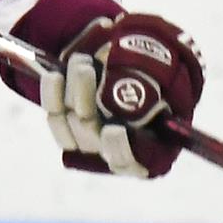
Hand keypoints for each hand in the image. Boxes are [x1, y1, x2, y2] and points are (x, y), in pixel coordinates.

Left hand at [41, 13, 204, 178]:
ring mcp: (87, 140)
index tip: (115, 129)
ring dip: (72, 88)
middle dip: (86, 98)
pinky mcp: (66, 127)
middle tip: (86, 68)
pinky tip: (54, 74)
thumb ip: (162, 91)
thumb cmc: (161, 84)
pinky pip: (55, 114)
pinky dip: (51, 92)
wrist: (141, 74)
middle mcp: (112, 152)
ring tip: (80, 62)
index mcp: (148, 153)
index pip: (127, 161)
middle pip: (92, 133)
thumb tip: (150, 86)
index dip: (119, 148)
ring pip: (71, 119)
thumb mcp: (171, 88)